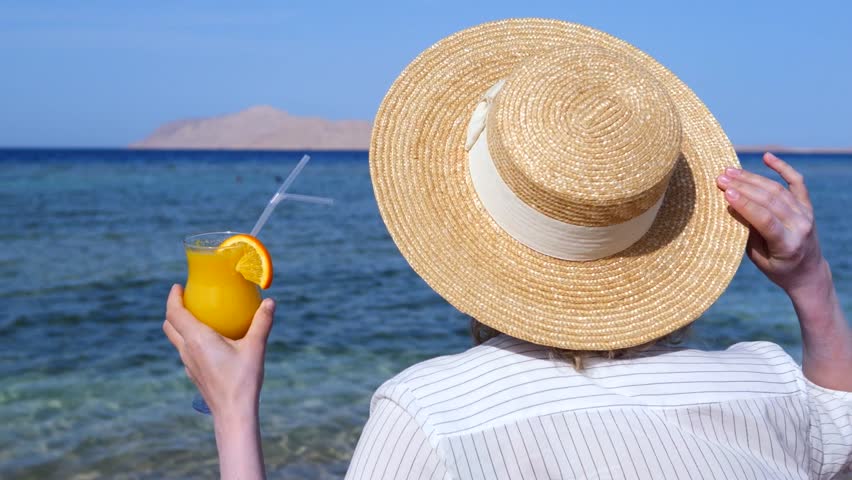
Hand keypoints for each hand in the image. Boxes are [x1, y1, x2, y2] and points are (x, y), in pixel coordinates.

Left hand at [163, 284, 274, 418]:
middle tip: (187, 299)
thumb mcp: (256, 347)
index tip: (178, 286)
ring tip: (198, 317)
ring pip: (175, 339)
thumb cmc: (243, 379)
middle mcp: (188, 350)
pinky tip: (209, 342)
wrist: (233, 413)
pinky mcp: (194, 374)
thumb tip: (270, 302)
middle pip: (170, 325)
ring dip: (180, 325)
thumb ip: (262, 322)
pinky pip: (185, 351)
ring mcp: (188, 363)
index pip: (175, 313)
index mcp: (197, 339)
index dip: (172, 297)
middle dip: (173, 309)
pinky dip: (189, 340)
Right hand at [716, 152, 825, 294]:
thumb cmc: (777, 268)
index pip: (765, 219)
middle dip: (743, 187)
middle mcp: (801, 226)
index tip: (725, 192)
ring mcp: (806, 214)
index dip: (745, 204)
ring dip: (752, 178)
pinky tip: (767, 157)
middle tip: (720, 178)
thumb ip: (748, 233)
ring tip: (730, 172)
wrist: (808, 271)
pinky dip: (782, 167)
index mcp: (788, 244)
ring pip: (777, 189)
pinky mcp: (807, 206)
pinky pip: (797, 182)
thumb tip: (730, 207)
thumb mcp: (759, 258)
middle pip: (770, 200)